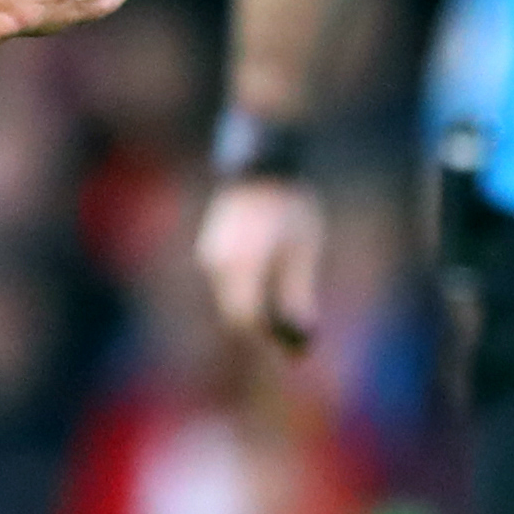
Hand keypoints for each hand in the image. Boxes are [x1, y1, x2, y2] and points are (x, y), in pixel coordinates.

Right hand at [198, 177, 322, 351]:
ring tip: (293, 308)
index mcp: (238, 265)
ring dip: (259, 309)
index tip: (301, 347)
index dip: (272, 338)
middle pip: (237, 312)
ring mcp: (210, 256)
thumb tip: (303, 344)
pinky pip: (229, 284)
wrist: (263, 166)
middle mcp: (215, 264)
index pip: (245, 319)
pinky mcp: (211, 250)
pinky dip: (251, 292)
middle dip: (268, 328)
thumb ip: (297, 298)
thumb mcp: (302, 252)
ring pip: (232, 299)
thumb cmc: (290, 206)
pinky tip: (276, 280)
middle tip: (304, 335)